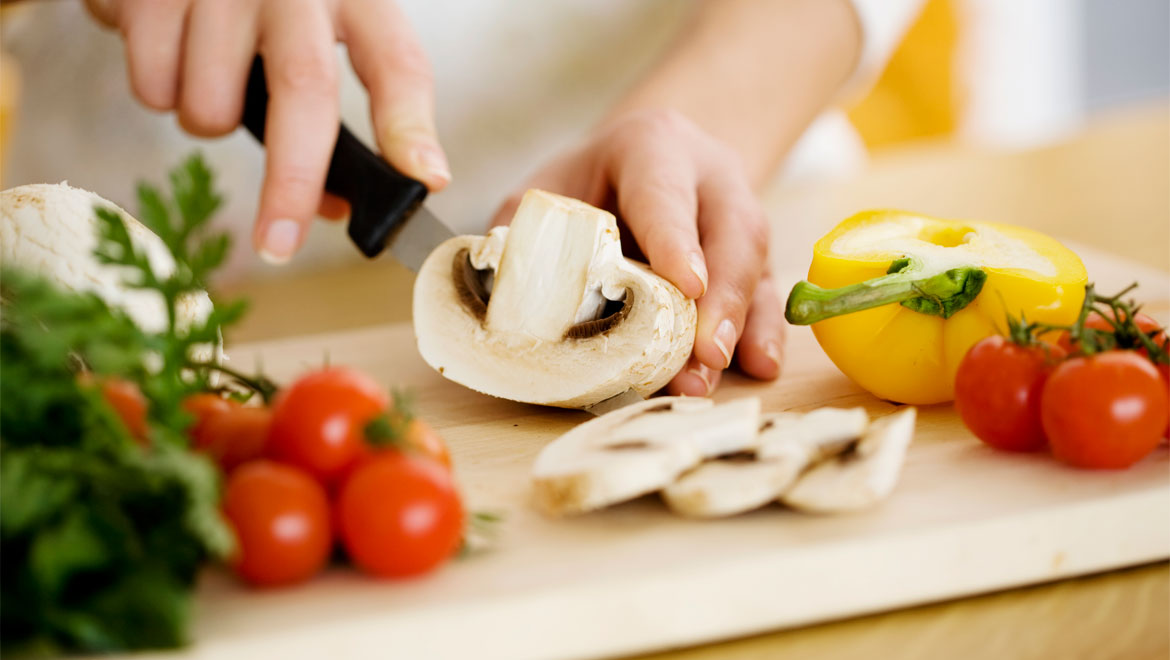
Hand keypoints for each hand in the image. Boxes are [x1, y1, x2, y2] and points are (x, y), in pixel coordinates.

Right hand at [85, 0, 449, 262]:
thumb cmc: (260, 5)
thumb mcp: (314, 36)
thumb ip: (329, 112)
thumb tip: (331, 208)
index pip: (397, 63)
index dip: (411, 127)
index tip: (425, 180)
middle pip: (306, 90)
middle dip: (293, 181)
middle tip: (281, 243)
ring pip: (213, 104)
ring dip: (208, 122)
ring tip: (208, 81)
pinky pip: (154, 87)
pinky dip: (159, 94)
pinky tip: (171, 54)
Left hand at [490, 109, 784, 395]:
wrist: (645, 160)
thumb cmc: (589, 182)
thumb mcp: (549, 189)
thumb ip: (525, 233)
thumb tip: (497, 295)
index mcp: (653, 147)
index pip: (666, 193)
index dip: (675, 240)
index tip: (686, 286)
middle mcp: (709, 176)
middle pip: (731, 232)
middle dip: (721, 297)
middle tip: (705, 354)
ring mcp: (739, 213)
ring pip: (755, 263)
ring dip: (739, 324)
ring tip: (715, 375)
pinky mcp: (755, 254)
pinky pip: (769, 290)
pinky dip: (765, 331)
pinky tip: (760, 366)